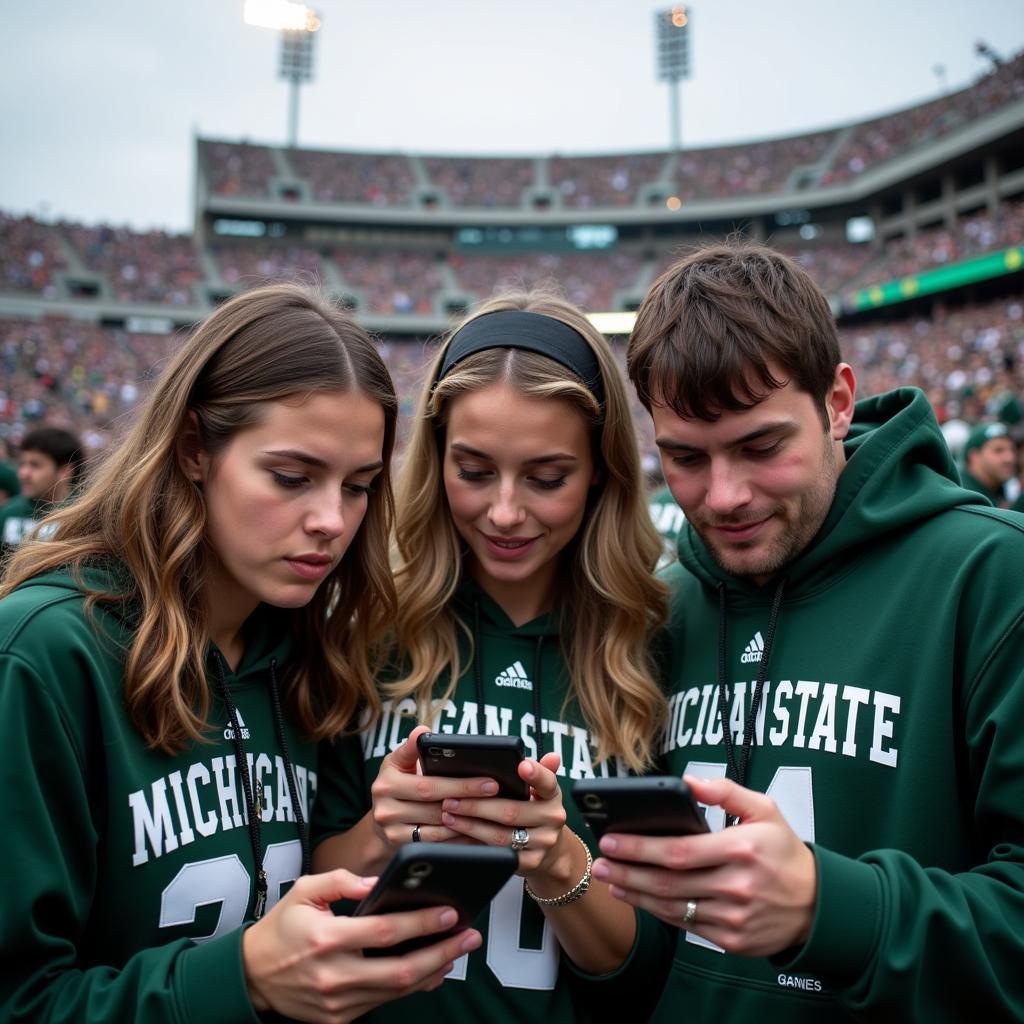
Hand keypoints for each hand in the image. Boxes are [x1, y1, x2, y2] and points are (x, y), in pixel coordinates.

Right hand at [243, 867, 482, 1023]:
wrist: (252, 976)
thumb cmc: (283, 927)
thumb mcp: (305, 891)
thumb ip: (342, 881)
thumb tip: (378, 881)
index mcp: (326, 939)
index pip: (385, 932)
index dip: (422, 922)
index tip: (450, 911)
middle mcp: (334, 975)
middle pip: (401, 970)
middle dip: (442, 951)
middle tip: (470, 935)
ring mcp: (338, 1003)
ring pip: (397, 991)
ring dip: (433, 970)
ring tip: (458, 950)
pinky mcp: (340, 1019)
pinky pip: (384, 1002)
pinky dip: (411, 987)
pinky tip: (432, 970)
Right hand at [370, 725, 499, 846]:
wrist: (381, 820)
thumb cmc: (397, 783)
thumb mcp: (399, 762)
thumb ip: (411, 748)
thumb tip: (422, 732)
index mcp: (387, 782)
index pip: (429, 785)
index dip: (460, 784)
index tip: (488, 780)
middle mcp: (386, 808)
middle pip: (436, 807)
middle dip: (469, 800)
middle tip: (495, 793)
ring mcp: (391, 830)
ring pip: (438, 828)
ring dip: (466, 821)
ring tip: (491, 813)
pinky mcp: (399, 846)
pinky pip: (435, 843)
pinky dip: (457, 838)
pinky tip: (476, 831)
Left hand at [439, 752, 570, 877]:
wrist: (550, 850)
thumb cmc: (535, 810)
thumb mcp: (540, 790)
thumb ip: (540, 771)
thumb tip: (552, 756)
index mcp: (553, 795)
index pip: (547, 781)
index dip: (535, 774)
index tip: (522, 766)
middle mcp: (552, 818)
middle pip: (511, 811)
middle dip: (477, 805)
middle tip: (452, 799)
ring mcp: (543, 843)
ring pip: (501, 835)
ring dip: (471, 825)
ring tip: (450, 815)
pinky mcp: (530, 862)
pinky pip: (498, 855)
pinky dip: (475, 845)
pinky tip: (459, 836)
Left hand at [591, 775, 816, 956]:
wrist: (818, 905)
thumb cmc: (784, 852)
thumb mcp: (765, 810)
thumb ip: (725, 791)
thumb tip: (688, 781)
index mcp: (742, 849)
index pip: (679, 851)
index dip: (641, 847)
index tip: (612, 839)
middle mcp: (737, 885)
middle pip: (668, 881)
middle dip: (627, 872)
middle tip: (600, 862)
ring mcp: (734, 916)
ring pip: (673, 906)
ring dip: (635, 894)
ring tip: (610, 880)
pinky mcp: (732, 940)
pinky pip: (687, 926)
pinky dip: (658, 912)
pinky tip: (639, 899)